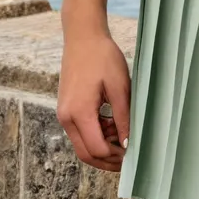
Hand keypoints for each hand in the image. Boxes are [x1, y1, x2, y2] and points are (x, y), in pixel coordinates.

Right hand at [56, 31, 130, 170]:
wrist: (83, 37)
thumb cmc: (103, 57)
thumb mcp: (119, 86)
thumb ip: (123, 117)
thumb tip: (128, 143)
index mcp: (79, 112)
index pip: (96, 149)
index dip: (115, 157)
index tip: (133, 155)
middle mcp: (66, 118)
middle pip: (86, 154)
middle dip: (107, 160)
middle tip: (128, 158)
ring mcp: (64, 114)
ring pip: (82, 145)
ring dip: (102, 147)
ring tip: (123, 135)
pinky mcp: (66, 109)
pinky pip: (80, 132)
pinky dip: (96, 135)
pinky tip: (112, 124)